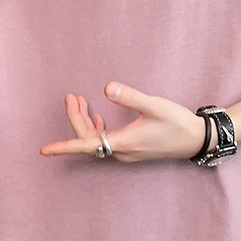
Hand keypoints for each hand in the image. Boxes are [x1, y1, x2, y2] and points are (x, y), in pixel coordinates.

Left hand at [38, 81, 212, 161]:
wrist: (196, 139)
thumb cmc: (177, 123)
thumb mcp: (154, 105)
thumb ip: (129, 96)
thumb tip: (106, 87)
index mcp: (123, 143)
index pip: (86, 145)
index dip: (64, 147)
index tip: (44, 150)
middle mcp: (121, 151)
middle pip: (88, 139)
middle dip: (76, 118)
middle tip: (71, 96)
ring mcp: (126, 152)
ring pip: (96, 140)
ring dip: (85, 122)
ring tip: (79, 101)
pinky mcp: (132, 149)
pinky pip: (105, 142)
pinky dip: (97, 128)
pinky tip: (98, 117)